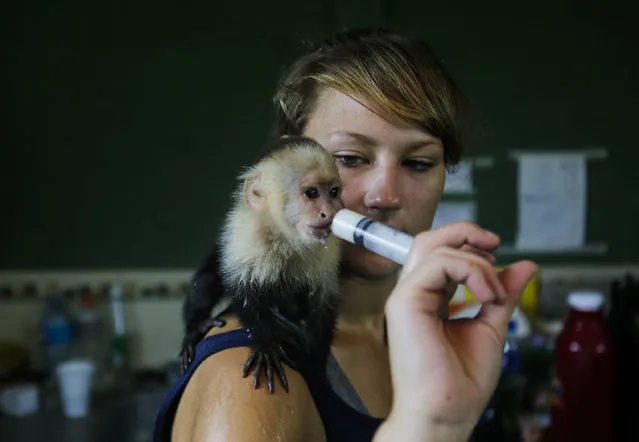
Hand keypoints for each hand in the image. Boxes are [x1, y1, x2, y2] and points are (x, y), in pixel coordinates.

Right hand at [380, 222, 536, 440]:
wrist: (447, 414)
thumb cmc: (461, 382)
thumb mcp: (489, 327)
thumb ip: (501, 295)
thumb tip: (525, 266)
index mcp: (426, 299)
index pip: (438, 253)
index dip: (468, 244)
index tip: (499, 255)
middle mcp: (412, 294)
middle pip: (429, 240)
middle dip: (465, 232)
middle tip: (495, 244)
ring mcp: (405, 297)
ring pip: (434, 247)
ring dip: (476, 262)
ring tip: (495, 294)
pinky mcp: (405, 302)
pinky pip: (438, 265)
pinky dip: (469, 271)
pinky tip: (486, 296)